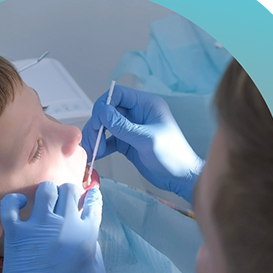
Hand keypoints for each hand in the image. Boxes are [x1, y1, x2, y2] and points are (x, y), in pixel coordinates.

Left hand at [0, 182, 105, 272]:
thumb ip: (97, 251)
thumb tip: (88, 234)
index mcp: (87, 236)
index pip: (93, 204)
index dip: (92, 198)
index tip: (88, 198)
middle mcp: (64, 225)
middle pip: (69, 190)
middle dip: (69, 193)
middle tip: (65, 202)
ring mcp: (38, 227)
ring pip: (45, 190)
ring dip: (47, 193)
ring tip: (45, 203)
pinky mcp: (16, 233)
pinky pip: (11, 204)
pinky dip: (15, 200)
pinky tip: (20, 206)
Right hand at [81, 86, 203, 202]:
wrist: (180, 178)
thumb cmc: (171, 156)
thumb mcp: (146, 139)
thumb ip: (123, 126)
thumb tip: (101, 112)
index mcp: (146, 105)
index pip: (118, 95)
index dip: (104, 105)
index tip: (97, 121)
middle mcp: (137, 114)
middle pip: (109, 111)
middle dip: (97, 124)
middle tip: (92, 140)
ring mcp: (131, 128)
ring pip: (106, 126)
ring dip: (97, 136)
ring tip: (93, 151)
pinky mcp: (128, 143)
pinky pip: (109, 140)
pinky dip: (101, 146)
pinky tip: (97, 155)